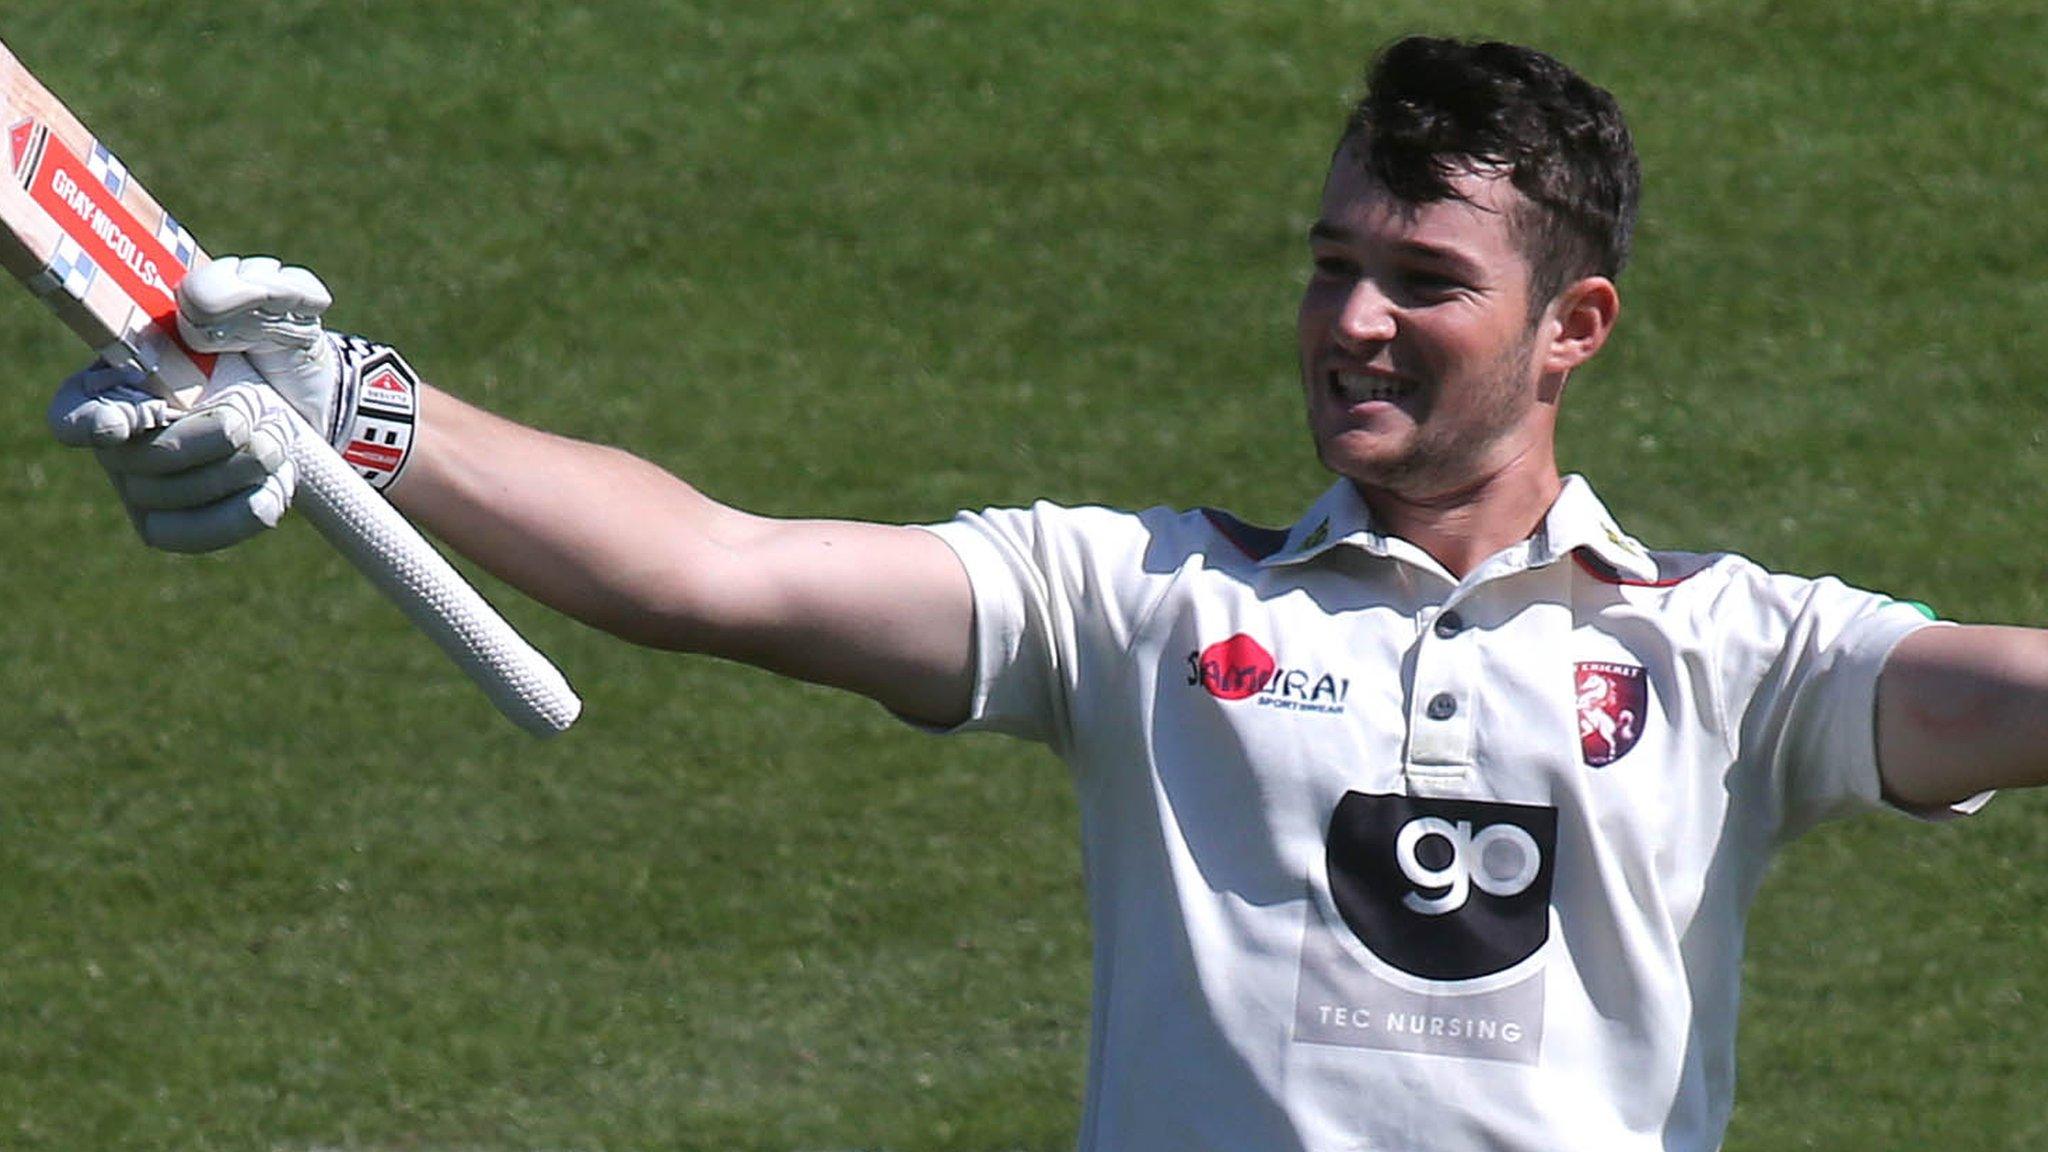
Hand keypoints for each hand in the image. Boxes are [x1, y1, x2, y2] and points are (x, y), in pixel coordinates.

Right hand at [47, 256, 424, 550]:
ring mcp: (148, 484)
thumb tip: (194, 307)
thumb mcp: (275, 299)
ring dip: (241, 470)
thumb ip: (237, 287)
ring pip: (173, 498)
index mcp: (118, 378)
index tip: (124, 424)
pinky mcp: (184, 522)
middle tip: (260, 413)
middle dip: (211, 440)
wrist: (323, 401)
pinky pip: (197, 535)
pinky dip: (246, 511)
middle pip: (139, 461)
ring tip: (279, 437)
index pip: (72, 413)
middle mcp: (121, 436)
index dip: (90, 423)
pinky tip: (277, 485)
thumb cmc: (280, 343)